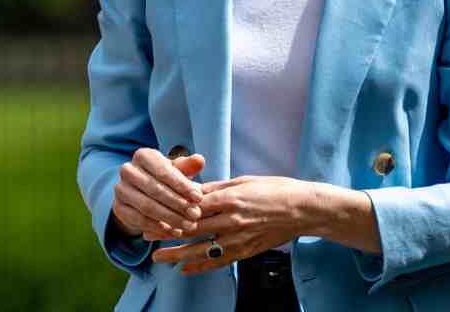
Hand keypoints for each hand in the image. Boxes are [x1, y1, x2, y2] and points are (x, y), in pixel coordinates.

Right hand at [111, 149, 205, 241]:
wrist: (143, 192)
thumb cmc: (165, 178)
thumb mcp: (177, 170)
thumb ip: (188, 166)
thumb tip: (199, 160)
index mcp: (143, 156)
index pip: (164, 171)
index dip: (182, 185)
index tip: (198, 198)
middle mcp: (128, 170)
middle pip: (155, 190)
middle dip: (178, 204)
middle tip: (195, 215)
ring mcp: (121, 190)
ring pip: (147, 207)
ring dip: (170, 218)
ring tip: (188, 225)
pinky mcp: (118, 208)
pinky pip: (139, 220)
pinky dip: (158, 228)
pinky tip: (174, 232)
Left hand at [151, 175, 317, 274]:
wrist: (303, 209)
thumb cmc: (277, 189)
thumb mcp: (246, 180)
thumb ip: (219, 188)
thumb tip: (195, 189)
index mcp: (230, 197)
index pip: (193, 205)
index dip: (171, 209)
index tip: (153, 211)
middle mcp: (232, 219)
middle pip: (192, 228)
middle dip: (167, 233)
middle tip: (146, 235)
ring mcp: (239, 237)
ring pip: (202, 248)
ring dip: (178, 254)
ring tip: (159, 257)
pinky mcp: (246, 250)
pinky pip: (219, 260)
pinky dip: (201, 266)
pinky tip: (186, 269)